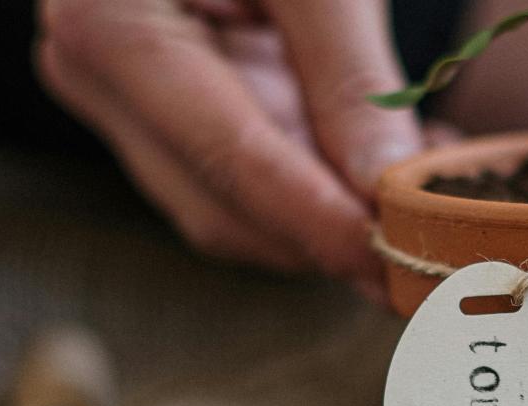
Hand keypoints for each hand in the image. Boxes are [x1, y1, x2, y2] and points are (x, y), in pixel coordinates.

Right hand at [36, 0, 422, 301]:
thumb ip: (346, 68)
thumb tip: (382, 181)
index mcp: (111, 26)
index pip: (228, 155)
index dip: (318, 219)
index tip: (395, 257)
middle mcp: (96, 76)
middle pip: (223, 204)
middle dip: (327, 235)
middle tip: (431, 245)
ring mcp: (121, 100)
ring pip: (229, 210)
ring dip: (325, 222)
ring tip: (418, 195)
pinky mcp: (159, 109)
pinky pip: (235, 179)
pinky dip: (310, 192)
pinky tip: (377, 170)